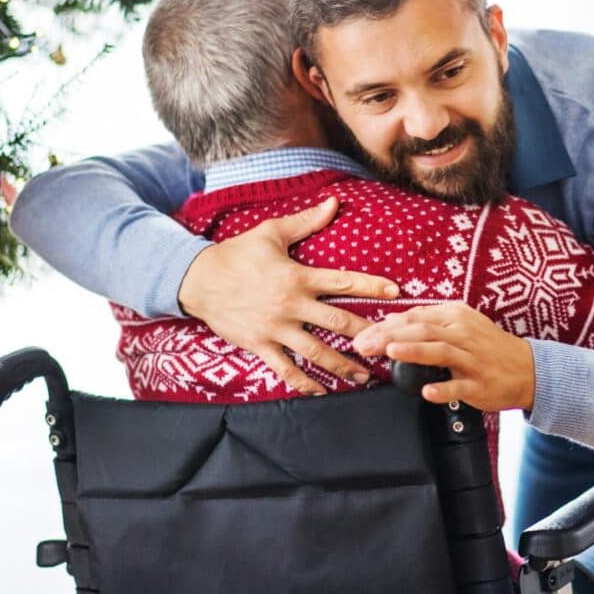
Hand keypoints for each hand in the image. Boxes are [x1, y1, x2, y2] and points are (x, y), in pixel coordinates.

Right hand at [178, 196, 399, 395]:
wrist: (197, 279)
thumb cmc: (237, 254)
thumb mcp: (271, 232)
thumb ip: (306, 221)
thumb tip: (333, 203)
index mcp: (298, 277)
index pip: (343, 282)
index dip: (371, 287)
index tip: (395, 293)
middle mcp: (291, 305)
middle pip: (337, 323)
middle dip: (366, 335)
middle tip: (389, 345)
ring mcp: (275, 328)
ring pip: (316, 352)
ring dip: (343, 366)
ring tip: (364, 376)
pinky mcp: (260, 345)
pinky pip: (285, 369)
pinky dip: (305, 382)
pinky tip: (322, 391)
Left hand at [352, 303, 535, 411]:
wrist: (527, 368)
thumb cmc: (487, 346)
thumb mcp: (459, 324)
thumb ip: (425, 322)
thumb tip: (390, 321)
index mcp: (455, 315)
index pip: (414, 317)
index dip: (385, 325)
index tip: (362, 334)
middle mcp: (463, 333)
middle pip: (422, 331)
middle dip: (390, 336)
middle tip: (364, 345)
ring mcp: (472, 360)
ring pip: (440, 352)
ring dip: (415, 351)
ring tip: (391, 352)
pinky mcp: (479, 384)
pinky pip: (459, 387)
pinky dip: (443, 389)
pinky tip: (426, 391)